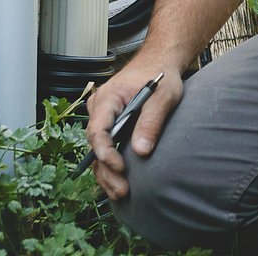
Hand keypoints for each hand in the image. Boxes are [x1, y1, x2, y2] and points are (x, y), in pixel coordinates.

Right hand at [84, 62, 182, 199]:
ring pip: (96, 149)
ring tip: (120, 193)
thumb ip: (151, 121)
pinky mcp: (108, 123)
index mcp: (108, 97)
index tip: (120, 167)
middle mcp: (98, 108)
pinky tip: (117, 183)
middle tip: (122, 190)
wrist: (158, 63)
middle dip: (107, 170)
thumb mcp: (163, 95)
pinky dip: (109, 165)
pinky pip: (104, 146)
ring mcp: (101, 116)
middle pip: (95, 144)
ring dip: (106, 173)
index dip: (106, 152)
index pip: (98, 129)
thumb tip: (141, 151)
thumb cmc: (160, 75)